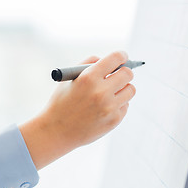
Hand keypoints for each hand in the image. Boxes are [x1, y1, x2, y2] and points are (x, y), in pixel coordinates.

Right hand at [19, 51, 135, 169]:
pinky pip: (125, 105)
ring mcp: (109, 107)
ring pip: (130, 90)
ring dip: (123, 88)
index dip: (121, 56)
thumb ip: (89, 63)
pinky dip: (118, 104)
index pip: (116, 58)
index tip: (122, 57)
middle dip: (124, 72)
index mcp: (88, 77)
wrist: (56, 131)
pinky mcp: (114, 120)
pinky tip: (105, 108)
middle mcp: (101, 92)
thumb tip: (110, 60)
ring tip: (111, 92)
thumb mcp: (69, 78)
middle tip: (118, 75)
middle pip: (128, 74)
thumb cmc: (62, 102)